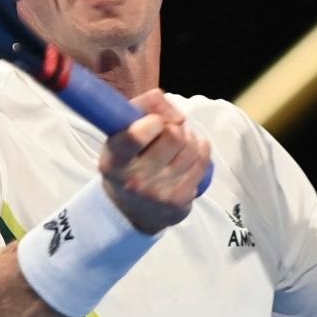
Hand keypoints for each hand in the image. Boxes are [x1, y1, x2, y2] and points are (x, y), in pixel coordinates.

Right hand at [99, 89, 211, 233]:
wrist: (130, 209)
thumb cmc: (127, 160)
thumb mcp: (120, 133)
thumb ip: (142, 107)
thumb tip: (174, 110)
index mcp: (113, 161)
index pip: (136, 135)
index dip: (154, 119)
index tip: (155, 121)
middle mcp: (134, 180)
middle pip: (173, 135)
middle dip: (175, 127)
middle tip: (168, 131)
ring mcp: (159, 194)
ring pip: (191, 147)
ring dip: (189, 138)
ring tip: (179, 143)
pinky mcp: (180, 201)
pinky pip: (202, 161)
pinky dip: (200, 150)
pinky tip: (191, 153)